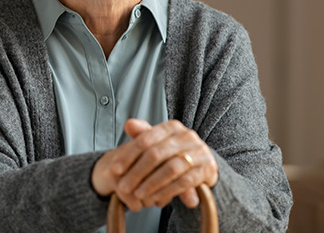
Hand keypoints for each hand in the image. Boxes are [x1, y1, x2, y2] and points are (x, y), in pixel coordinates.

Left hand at [91, 119, 217, 210]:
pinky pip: (184, 182)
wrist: (204, 163)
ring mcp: (199, 152)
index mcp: (172, 126)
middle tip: (124, 187)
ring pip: (170, 169)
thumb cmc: (174, 152)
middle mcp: (187, 136)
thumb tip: (128, 124)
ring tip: (138, 194)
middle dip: (137, 172)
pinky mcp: (207, 169)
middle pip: (156, 154)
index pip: (145, 139)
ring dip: (151, 184)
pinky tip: (156, 199)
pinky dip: (168, 191)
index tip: (115, 169)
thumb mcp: (158, 142)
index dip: (129, 154)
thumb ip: (143, 134)